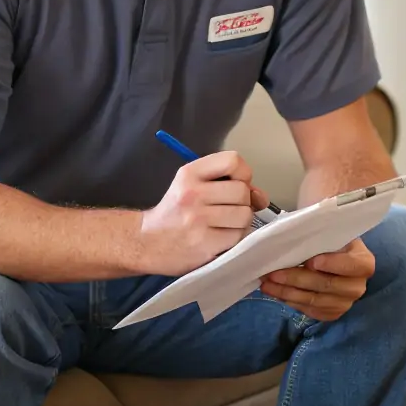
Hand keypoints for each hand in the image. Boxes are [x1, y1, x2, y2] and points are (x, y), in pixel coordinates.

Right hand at [137, 150, 269, 274]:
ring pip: (244, 215)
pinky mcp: (204, 245)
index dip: (242, 174)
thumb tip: (261, 197)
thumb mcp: (192, 186)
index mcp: (190, 174)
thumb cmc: (174, 212)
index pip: (233, 161)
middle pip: (242, 191)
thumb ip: (227, 184)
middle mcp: (193, 194)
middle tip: (226, 209)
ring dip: (240, 222)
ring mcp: (198, 221)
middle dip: (242, 201)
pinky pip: (238, 237)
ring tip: (223, 225)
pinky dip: (233, 239)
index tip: (234, 184)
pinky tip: (218, 238)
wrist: (144, 242)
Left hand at [259, 238, 374, 320]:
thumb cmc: (329, 241)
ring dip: (287, 292)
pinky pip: (308, 311)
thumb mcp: (330, 231)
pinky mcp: (330, 314)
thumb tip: (295, 222)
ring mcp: (344, 303)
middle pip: (327, 285)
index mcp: (363, 262)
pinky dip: (289, 300)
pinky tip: (274, 291)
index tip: (311, 261)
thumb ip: (320, 229)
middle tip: (274, 272)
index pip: (353, 265)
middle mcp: (357, 286)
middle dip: (298, 279)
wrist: (332, 258)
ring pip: (314, 301)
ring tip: (267, 282)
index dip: (333, 264)